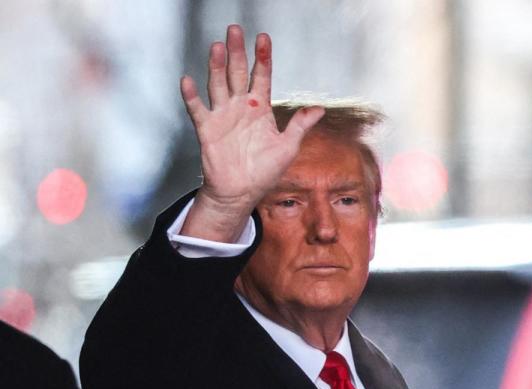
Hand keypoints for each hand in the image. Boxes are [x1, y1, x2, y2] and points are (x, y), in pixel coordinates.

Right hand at [178, 25, 324, 241]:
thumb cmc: (265, 171)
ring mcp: (223, 116)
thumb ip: (301, 125)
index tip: (264, 38)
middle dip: (237, 52)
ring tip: (217, 47)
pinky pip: (198, 110)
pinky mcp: (208, 129)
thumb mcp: (288, 146)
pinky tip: (188, 81)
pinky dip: (192, 96)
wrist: (241, 192)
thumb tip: (320, 109)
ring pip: (218, 85)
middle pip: (237, 73)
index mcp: (260, 108)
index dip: (263, 58)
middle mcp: (240, 107)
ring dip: (216, 66)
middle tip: (235, 30)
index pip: (261, 76)